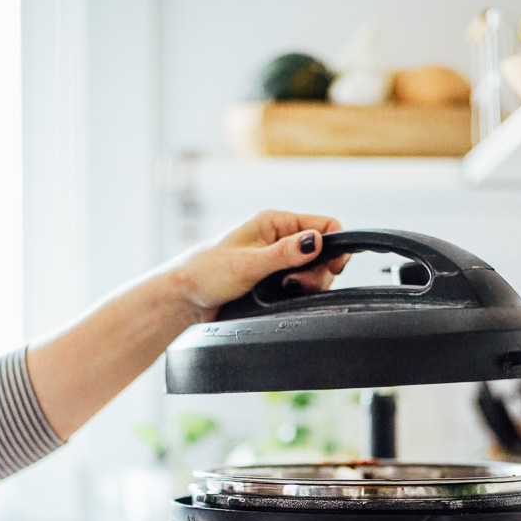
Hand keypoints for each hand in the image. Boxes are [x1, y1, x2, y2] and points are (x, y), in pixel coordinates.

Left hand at [172, 210, 346, 319]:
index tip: (334, 267)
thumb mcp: (248, 263)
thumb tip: (317, 242)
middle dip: (319, 271)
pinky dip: (298, 293)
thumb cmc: (207, 273)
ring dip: (308, 284)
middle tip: (297, 286)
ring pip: (312, 270)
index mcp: (275, 222)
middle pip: (322, 251)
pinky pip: (298, 284)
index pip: (324, 224)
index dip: (335, 245)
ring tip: (286, 291)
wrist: (184, 298)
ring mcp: (276, 259)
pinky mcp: (272, 279)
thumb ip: (284, 253)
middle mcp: (278, 238)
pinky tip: (283, 298)